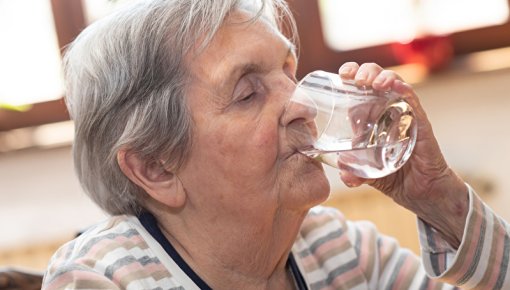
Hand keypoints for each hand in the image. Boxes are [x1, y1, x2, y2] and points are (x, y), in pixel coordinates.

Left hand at [337, 62, 468, 246]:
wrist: (420, 192)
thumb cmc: (393, 176)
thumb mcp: (366, 174)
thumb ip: (353, 174)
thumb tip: (344, 175)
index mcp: (368, 118)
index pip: (358, 90)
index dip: (350, 76)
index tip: (342, 75)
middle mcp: (386, 112)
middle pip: (375, 80)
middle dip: (365, 72)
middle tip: (355, 78)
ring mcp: (404, 115)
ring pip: (395, 85)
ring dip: (384, 77)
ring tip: (373, 82)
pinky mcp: (420, 124)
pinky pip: (414, 104)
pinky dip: (406, 93)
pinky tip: (398, 87)